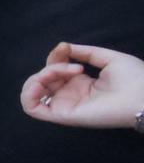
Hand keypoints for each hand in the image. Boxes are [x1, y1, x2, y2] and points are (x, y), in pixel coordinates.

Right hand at [21, 42, 143, 130]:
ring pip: (34, 92)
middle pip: (43, 79)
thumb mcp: (107, 58)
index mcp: (81, 84)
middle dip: (50, 65)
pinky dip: (29, 93)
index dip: (55, 56)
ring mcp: (65, 105)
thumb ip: (84, 52)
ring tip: (57, 72)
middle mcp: (70, 95)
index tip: (66, 48)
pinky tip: (41, 81)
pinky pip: (32, 109)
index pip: (55, 69)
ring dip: (39, 76)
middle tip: (70, 63)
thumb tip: (64, 47)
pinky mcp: (63, 115)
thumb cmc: (134, 78)